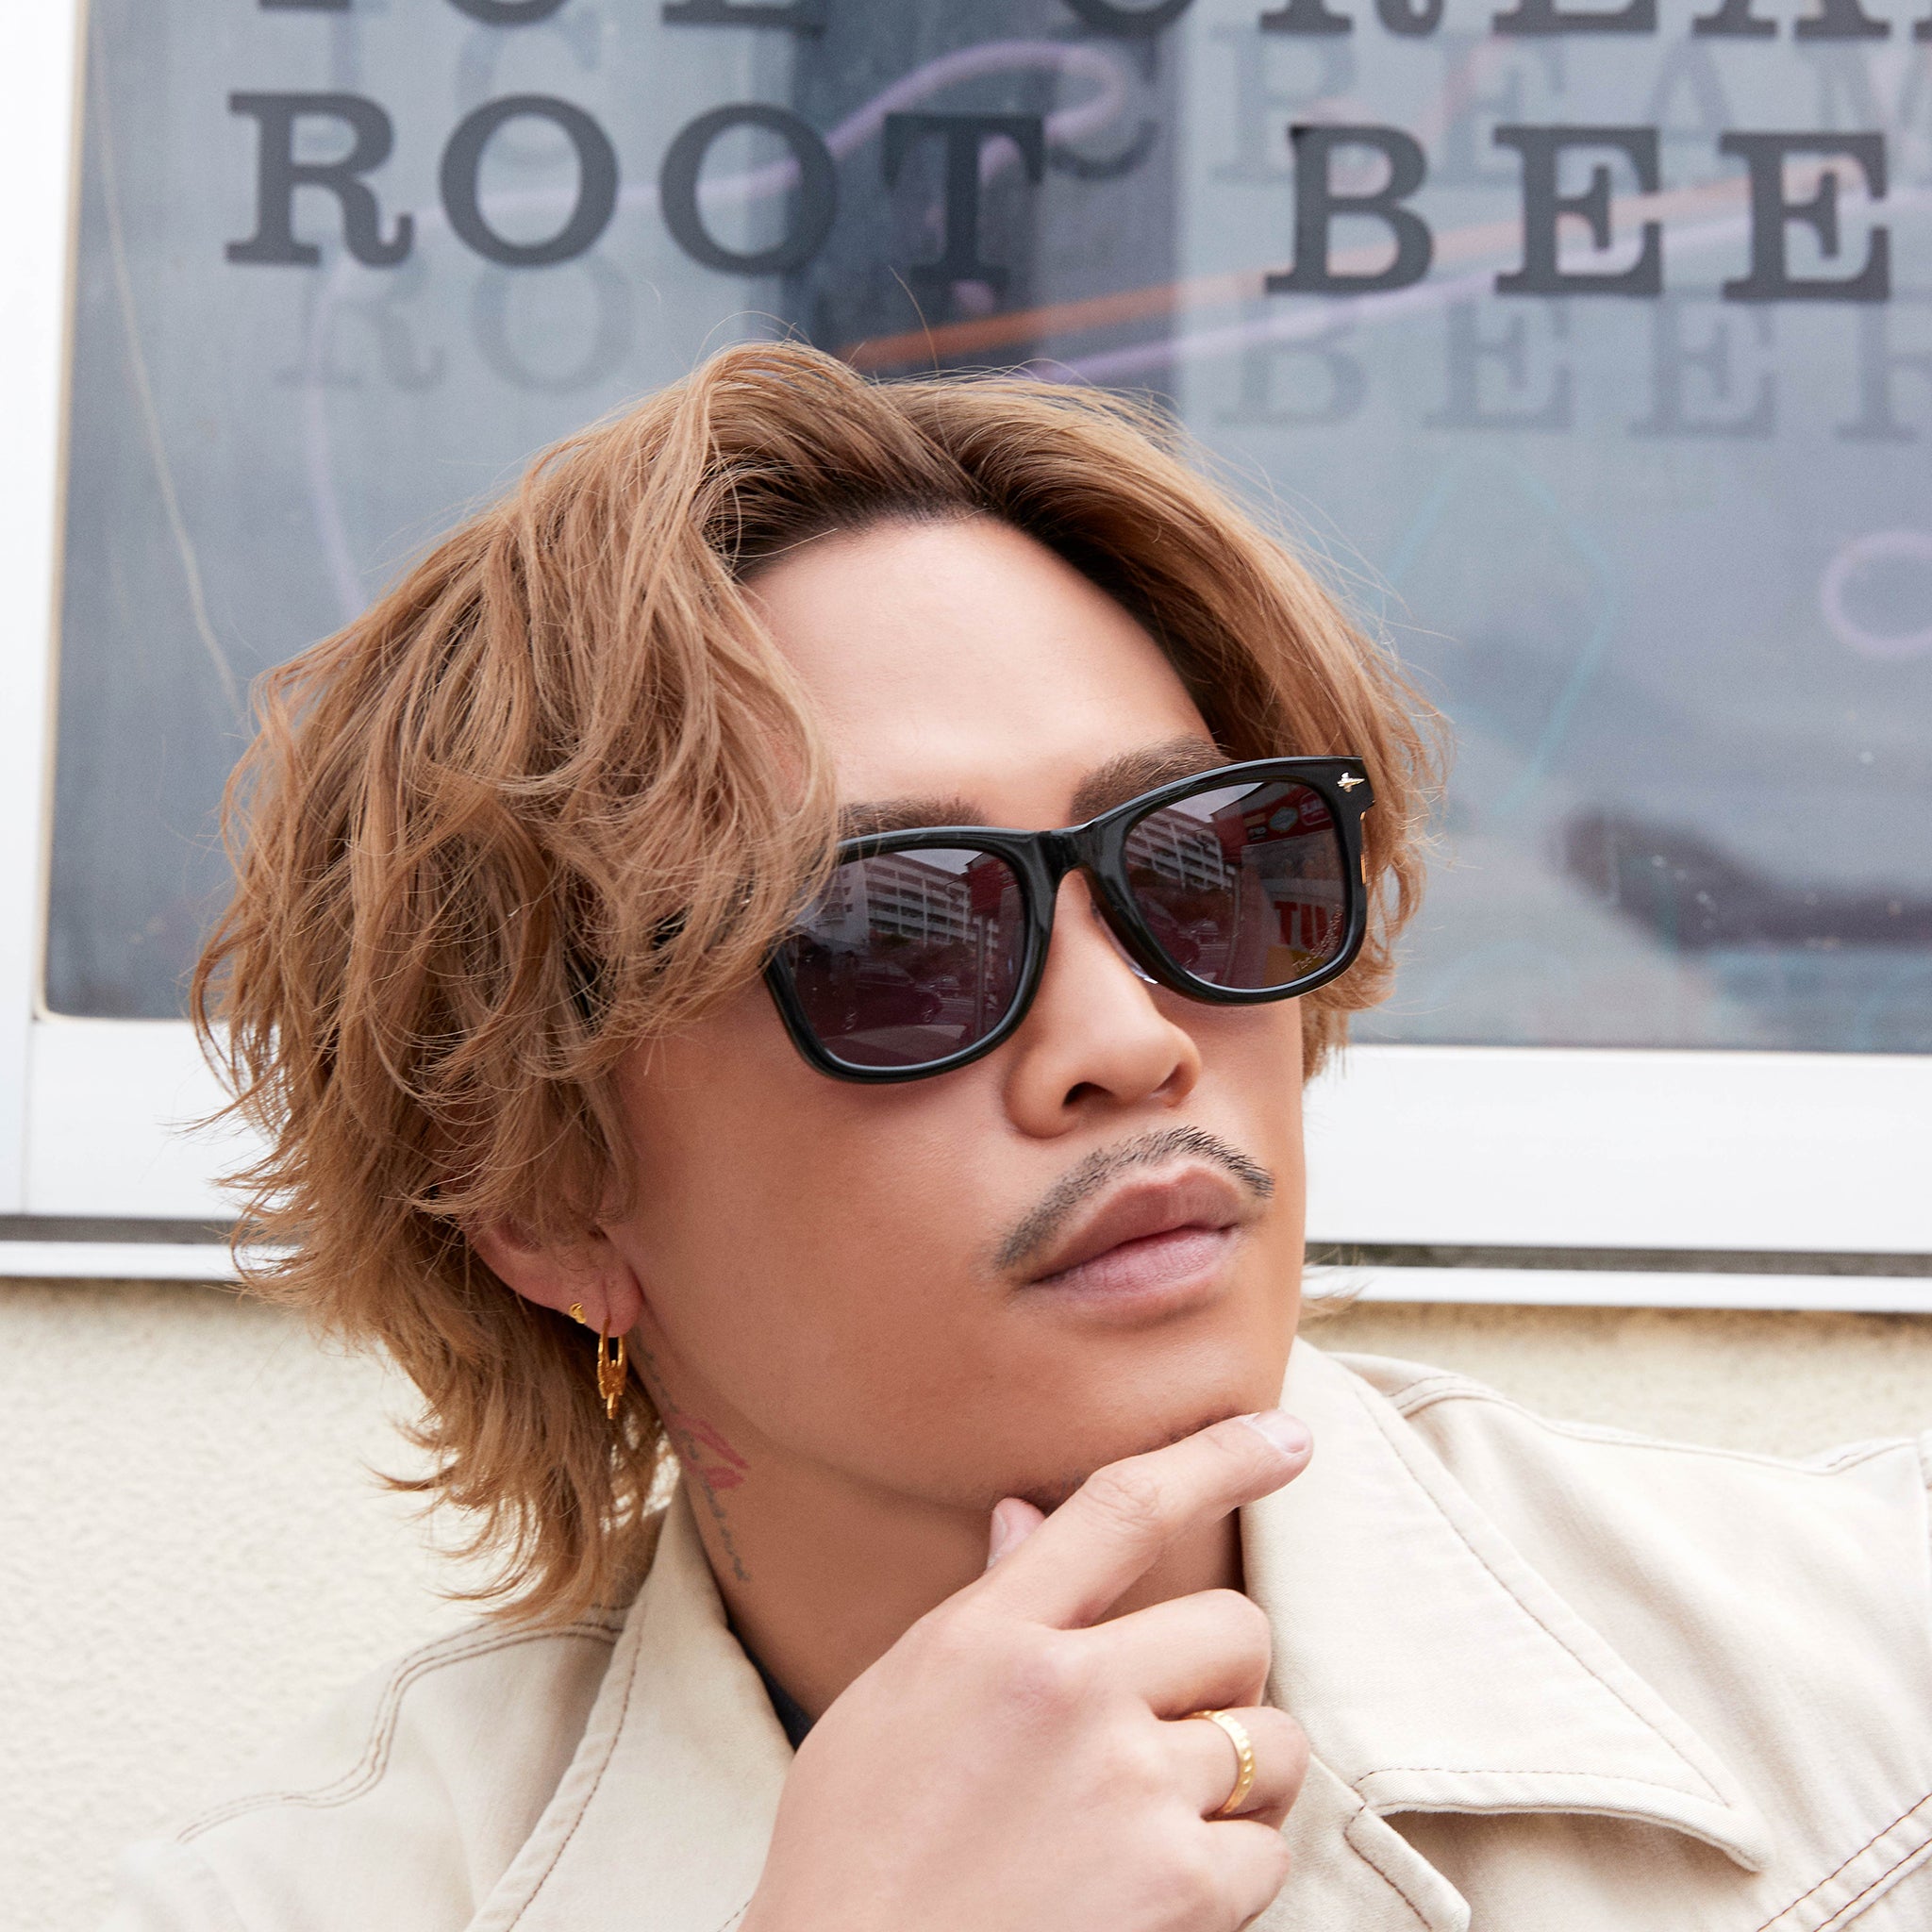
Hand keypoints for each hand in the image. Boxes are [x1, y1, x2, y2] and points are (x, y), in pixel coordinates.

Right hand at [741, 1412, 1312, 1931]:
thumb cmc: (855, 1856)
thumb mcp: (891, 1705)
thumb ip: (981, 1609)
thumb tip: (1025, 1517)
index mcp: (991, 1637)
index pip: (1122, 1507)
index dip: (1218, 1456)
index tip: (1288, 1436)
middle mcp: (1070, 1693)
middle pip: (1233, 1629)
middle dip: (1226, 1676)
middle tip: (1175, 1727)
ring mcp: (1131, 1790)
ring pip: (1270, 1745)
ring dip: (1239, 1780)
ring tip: (1159, 1822)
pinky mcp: (1181, 1891)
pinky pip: (1266, 1855)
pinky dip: (1230, 1876)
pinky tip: (1153, 1894)